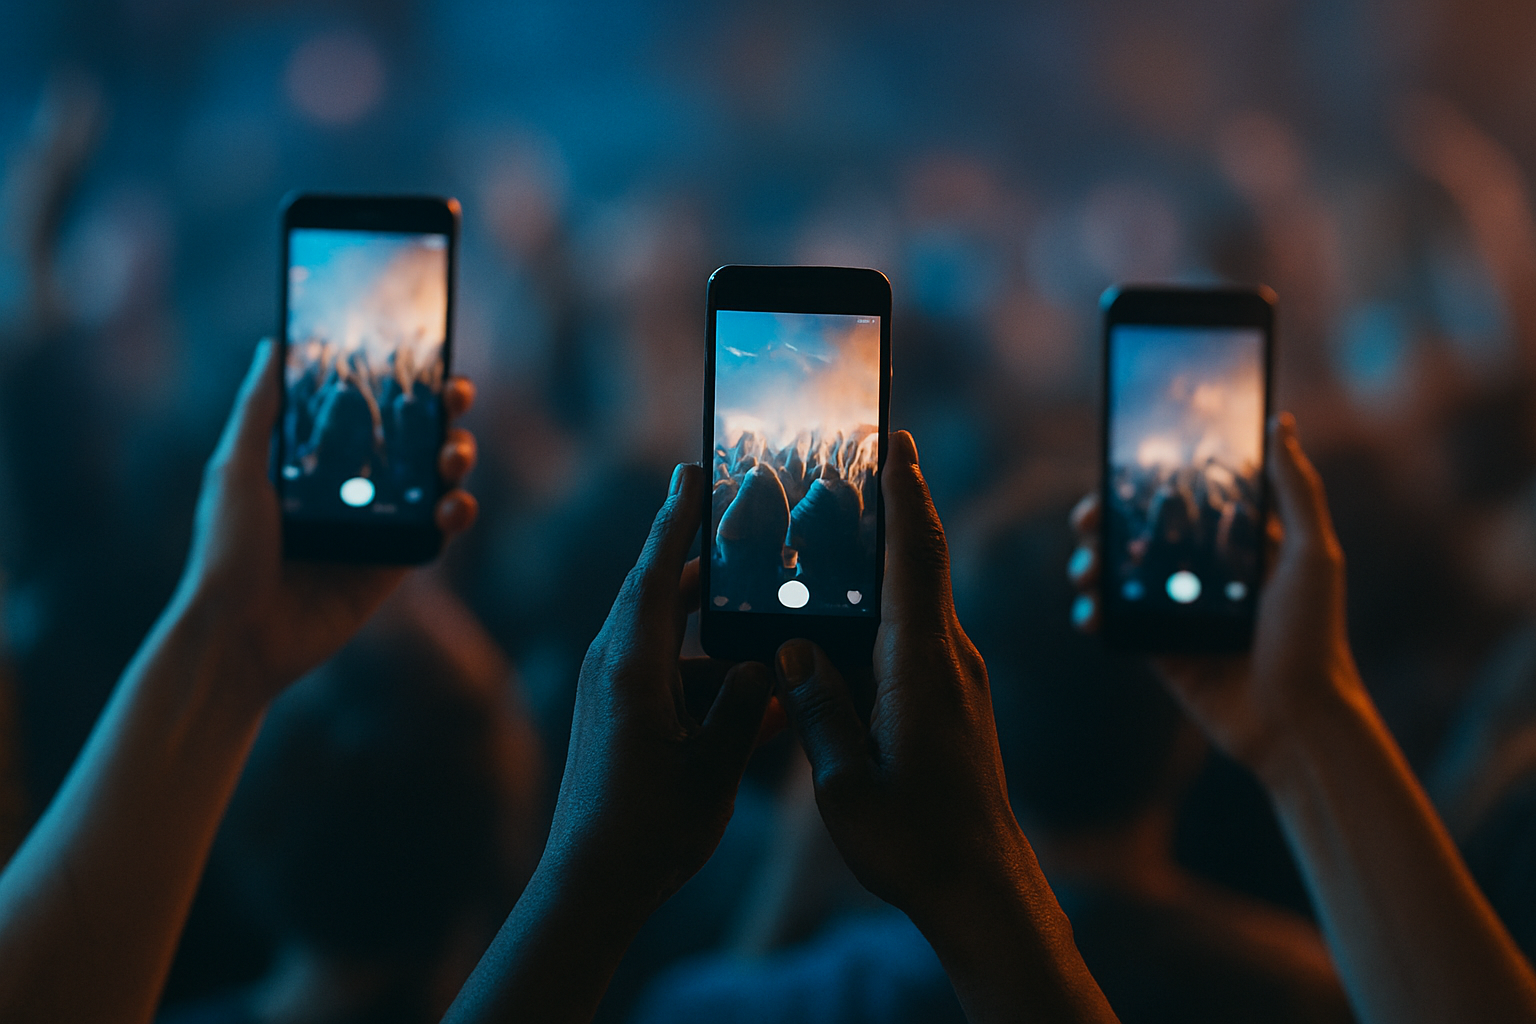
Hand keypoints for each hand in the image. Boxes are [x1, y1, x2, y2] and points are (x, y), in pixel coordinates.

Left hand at [176, 339, 478, 701]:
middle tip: (455, 397)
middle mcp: (349, 488)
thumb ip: (259, 410)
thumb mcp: (235, 469)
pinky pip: (438, 531)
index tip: (425, 358)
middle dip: (441, 413)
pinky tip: (453, 506)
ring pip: (434, 479)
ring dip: (456, 457)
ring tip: (453, 455)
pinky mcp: (394, 564)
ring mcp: (376, 526)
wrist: (239, 637)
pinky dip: (456, 513)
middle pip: (411, 438)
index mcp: (313, 460)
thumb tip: (274, 343)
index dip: (399, 382)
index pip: (366, 409)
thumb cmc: (226, 553)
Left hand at [540, 463, 774, 915]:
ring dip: (710, 630)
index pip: (657, 573)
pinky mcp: (615, 719)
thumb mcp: (714, 764)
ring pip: (668, 638)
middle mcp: (613, 667)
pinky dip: (703, 676)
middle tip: (737, 524)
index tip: (691, 472)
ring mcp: (611, 693)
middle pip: (659, 593)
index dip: (677, 520)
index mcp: (632, 666)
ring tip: (761, 624)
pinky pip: (666, 677)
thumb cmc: (650, 827)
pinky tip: (754, 697)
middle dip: (697, 561)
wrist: (591, 887)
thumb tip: (764, 668)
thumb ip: (744, 707)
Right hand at [771, 431, 1023, 918]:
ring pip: (923, 597)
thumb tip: (792, 649)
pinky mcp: (957, 701)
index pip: (914, 560)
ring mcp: (959, 680)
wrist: (984, 889)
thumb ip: (817, 710)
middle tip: (877, 450)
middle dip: (903, 502)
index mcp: (922, 669)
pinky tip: (855, 617)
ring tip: (850, 524)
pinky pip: (921, 634)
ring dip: (894, 555)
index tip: (896, 440)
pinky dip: (892, 606)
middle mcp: (950, 661)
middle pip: (925, 561)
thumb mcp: (845, 785)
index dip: (904, 495)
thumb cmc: (915, 844)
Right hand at [1068, 413, 1361, 781]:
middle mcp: (1206, 574)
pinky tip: (1089, 613)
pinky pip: (1115, 623)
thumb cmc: (1314, 637)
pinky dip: (1093, 614)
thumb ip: (1296, 490)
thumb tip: (1282, 423)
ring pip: (1119, 576)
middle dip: (1106, 523)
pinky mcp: (1158, 650)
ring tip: (1084, 572)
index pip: (1187, 500)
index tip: (1120, 471)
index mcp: (1241, 545)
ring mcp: (1178, 612)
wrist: (1295, 723)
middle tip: (1087, 522)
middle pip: (1141, 533)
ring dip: (1090, 566)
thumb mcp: (1313, 554)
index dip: (1150, 483)